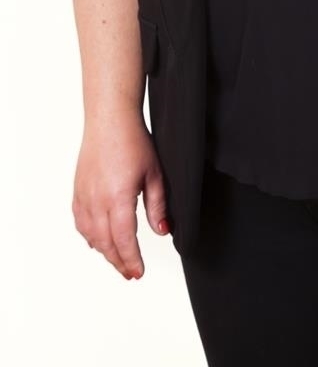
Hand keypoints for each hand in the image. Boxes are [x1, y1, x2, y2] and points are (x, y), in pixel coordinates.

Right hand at [72, 113, 169, 280]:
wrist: (110, 120)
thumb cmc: (133, 141)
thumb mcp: (154, 174)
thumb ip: (157, 206)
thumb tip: (163, 231)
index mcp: (118, 198)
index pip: (123, 240)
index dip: (131, 259)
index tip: (138, 272)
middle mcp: (96, 201)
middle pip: (106, 243)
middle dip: (119, 261)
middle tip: (131, 273)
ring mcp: (84, 197)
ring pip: (91, 236)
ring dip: (104, 251)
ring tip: (118, 260)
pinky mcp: (78, 191)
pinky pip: (81, 223)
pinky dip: (90, 236)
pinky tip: (98, 241)